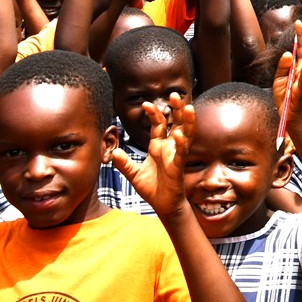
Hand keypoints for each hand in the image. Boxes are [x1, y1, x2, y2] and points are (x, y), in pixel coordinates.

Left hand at [112, 94, 193, 218]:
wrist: (162, 205)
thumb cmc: (152, 189)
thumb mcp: (133, 174)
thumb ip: (124, 163)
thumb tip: (114, 152)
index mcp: (158, 147)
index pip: (159, 125)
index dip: (154, 113)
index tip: (146, 104)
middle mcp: (169, 147)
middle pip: (176, 123)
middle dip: (177, 109)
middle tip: (174, 95)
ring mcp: (176, 155)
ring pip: (185, 134)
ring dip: (187, 121)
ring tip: (187, 107)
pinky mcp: (178, 166)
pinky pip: (182, 153)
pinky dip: (181, 143)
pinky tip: (179, 135)